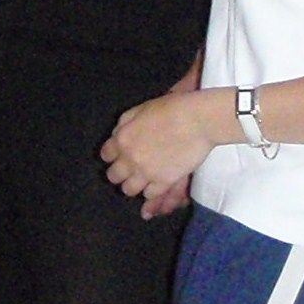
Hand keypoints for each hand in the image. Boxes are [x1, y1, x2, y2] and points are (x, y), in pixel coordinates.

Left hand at [100, 90, 222, 213]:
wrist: (198, 120)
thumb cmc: (171, 108)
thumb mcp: (140, 109)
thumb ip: (124, 124)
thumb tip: (116, 135)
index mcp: (122, 138)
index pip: (106, 155)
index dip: (112, 156)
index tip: (118, 156)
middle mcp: (129, 158)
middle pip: (114, 176)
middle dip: (120, 173)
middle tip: (130, 170)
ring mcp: (146, 172)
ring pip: (128, 190)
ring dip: (133, 185)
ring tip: (141, 180)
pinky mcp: (164, 182)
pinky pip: (149, 194)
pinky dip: (151, 191)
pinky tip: (155, 184)